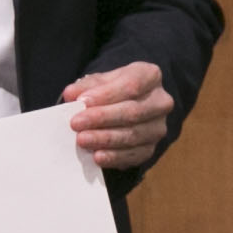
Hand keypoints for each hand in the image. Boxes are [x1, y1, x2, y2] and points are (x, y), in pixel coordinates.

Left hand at [60, 61, 176, 173]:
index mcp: (150, 76)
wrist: (125, 106)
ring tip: (82, 140)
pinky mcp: (151, 148)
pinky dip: (114, 157)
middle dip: (102, 118)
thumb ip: (86, 86)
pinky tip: (97, 156)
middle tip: (76, 123)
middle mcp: (161, 102)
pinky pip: (134, 155)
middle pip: (132, 112)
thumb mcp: (100, 81)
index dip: (106, 94)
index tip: (82, 101)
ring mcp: (158, 127)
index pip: (131, 85)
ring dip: (105, 139)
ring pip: (132, 135)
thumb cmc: (112, 90)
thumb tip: (71, 94)